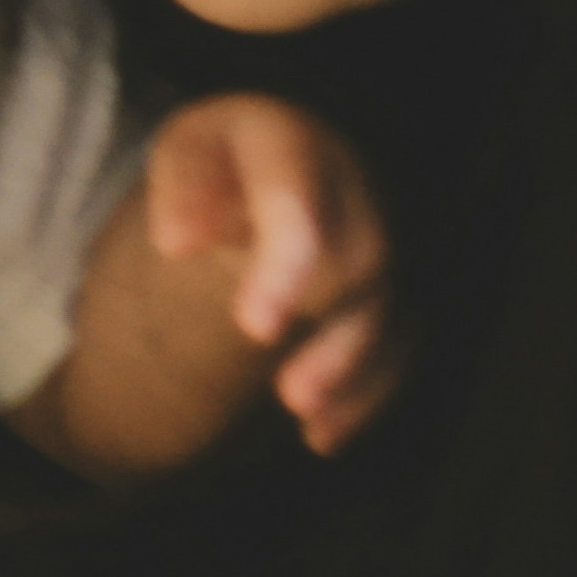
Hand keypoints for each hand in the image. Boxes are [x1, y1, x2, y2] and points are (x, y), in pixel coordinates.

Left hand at [48, 92, 397, 474]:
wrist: (256, 177)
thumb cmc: (215, 170)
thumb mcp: (184, 159)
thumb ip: (182, 190)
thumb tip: (179, 241)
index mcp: (291, 140)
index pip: (297, 194)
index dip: (287, 260)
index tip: (256, 328)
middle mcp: (351, 187)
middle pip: (362, 255)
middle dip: (324, 324)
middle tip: (276, 376)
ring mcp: (378, 238)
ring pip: (388, 309)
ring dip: (346, 367)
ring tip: (296, 409)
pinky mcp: (389, 292)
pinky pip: (398, 344)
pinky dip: (363, 393)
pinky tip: (320, 435)